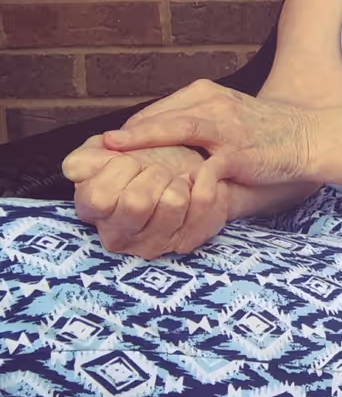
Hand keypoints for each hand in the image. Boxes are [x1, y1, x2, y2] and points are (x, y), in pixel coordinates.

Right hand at [62, 135, 229, 257]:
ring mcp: (153, 244)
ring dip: (177, 179)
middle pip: (137, 203)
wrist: (177, 165)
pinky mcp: (186, 241)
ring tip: (173, 178)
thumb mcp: (102, 152)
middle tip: (155, 169)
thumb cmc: (135, 159)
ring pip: (173, 203)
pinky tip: (196, 179)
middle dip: (151, 172)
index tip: (130, 161)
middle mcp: (119, 236)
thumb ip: (86, 159)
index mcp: (92, 212)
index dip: (119, 170)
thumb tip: (82, 166)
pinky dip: (205, 181)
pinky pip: (204, 206)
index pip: (100, 197)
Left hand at [102, 80, 311, 193]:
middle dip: (127, 134)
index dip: (130, 129)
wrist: (309, 137)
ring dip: (142, 142)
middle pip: (160, 116)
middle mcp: (213, 104)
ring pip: (175, 130)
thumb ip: (195, 124)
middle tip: (94, 151)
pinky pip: (204, 167)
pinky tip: (162, 189)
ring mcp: (225, 126)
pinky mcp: (238, 152)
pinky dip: (182, 178)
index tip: (105, 146)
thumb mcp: (227, 116)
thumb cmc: (266, 132)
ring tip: (114, 153)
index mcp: (206, 94)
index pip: (158, 110)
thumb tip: (157, 143)